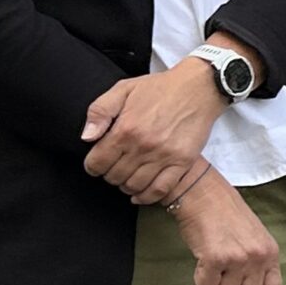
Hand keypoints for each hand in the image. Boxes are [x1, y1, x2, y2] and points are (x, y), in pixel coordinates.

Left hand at [83, 60, 228, 201]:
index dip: (92, 166)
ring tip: (127, 177)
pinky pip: (160, 189)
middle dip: (109, 175)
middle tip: (114, 167)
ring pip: (135, 186)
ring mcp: (164, 156)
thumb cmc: (159, 88)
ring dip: (126, 185)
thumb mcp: (123, 89)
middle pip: (114, 177)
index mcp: (125, 129)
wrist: (198, 88)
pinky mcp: (182, 162)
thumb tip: (87, 137)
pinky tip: (140, 193)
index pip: (97, 163)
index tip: (97, 163)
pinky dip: (147, 196)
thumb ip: (99, 111)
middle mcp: (143, 146)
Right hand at [169, 171, 281, 284]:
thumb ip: (257, 262)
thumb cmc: (225, 214)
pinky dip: (200, 280)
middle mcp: (258, 257)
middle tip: (220, 279)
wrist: (203, 193)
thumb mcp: (254, 237)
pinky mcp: (215, 258)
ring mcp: (238, 258)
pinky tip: (201, 263)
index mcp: (271, 252)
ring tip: (211, 264)